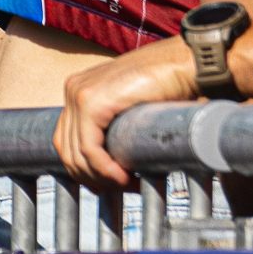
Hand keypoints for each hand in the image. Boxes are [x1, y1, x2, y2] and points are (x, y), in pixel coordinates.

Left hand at [54, 36, 194, 183]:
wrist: (185, 64)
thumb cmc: (168, 86)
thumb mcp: (131, 110)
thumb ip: (115, 128)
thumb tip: (110, 167)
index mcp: (80, 90)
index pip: (68, 141)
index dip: (87, 171)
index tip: (113, 185)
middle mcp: (74, 89)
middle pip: (67, 150)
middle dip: (92, 178)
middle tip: (121, 189)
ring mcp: (79, 93)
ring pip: (76, 154)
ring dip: (101, 178)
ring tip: (127, 185)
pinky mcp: (91, 101)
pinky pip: (89, 149)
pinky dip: (104, 170)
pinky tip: (124, 177)